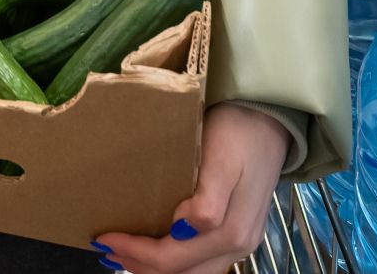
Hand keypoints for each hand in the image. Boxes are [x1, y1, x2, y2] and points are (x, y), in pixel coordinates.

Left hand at [93, 104, 287, 272]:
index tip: (105, 237)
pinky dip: (176, 261)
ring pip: (192, 272)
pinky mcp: (240, 233)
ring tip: (125, 252)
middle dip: (140, 264)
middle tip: (106, 247)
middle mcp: (238, 244)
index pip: (172, 259)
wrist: (271, 117)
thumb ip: (207, 203)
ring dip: (156, 267)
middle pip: (181, 272)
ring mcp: (241, 242)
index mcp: (231, 231)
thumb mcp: (221, 161)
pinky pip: (203, 261)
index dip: (135, 252)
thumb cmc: (240, 133)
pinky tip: (158, 246)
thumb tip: (182, 230)